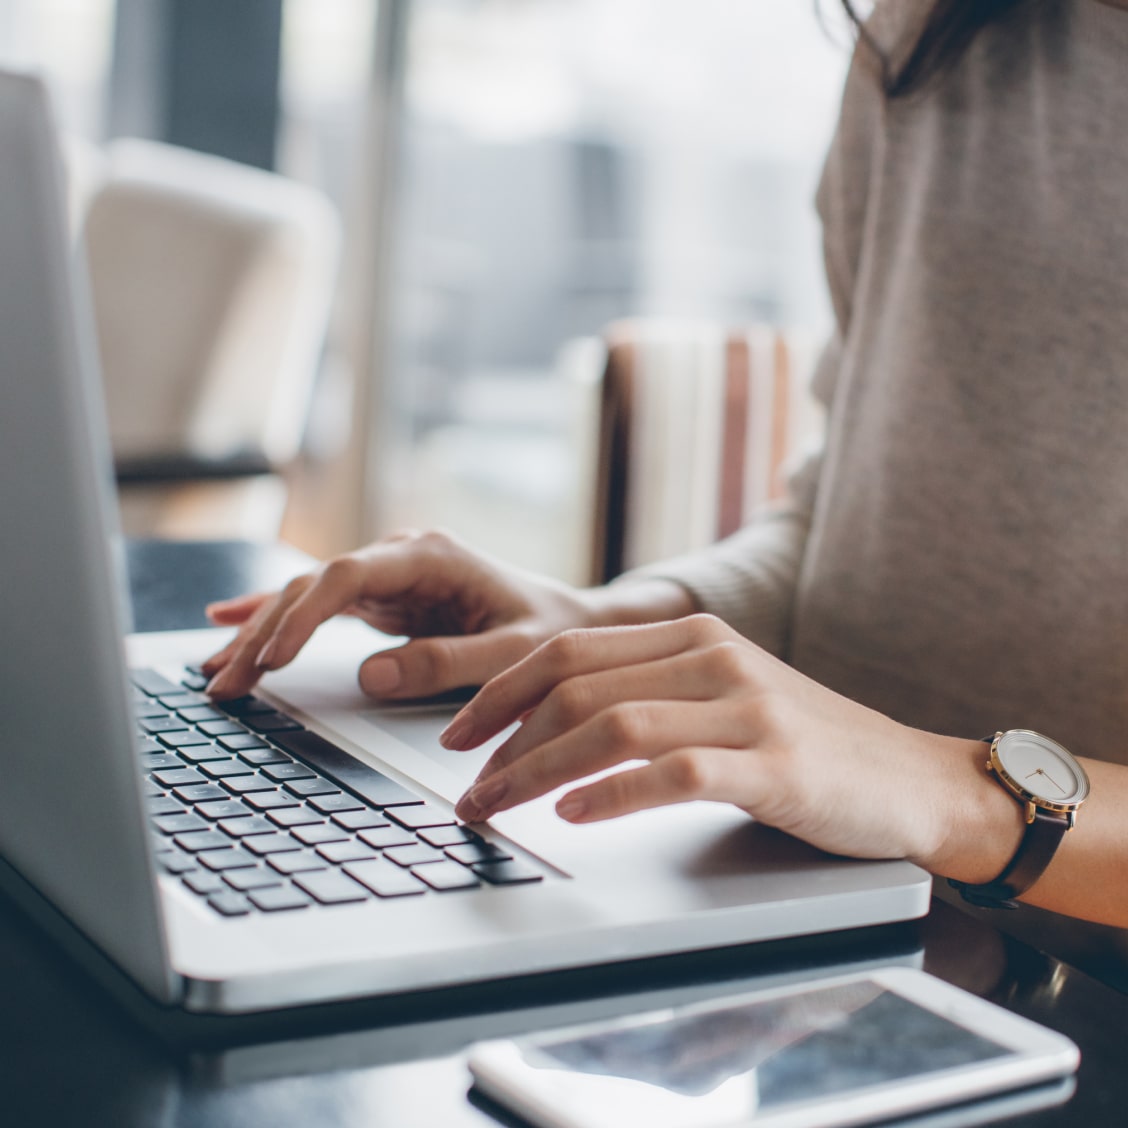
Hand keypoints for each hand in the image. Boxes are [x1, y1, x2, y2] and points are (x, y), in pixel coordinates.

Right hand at [201, 529, 693, 701]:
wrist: (573, 624)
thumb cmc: (552, 634)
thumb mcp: (514, 653)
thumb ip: (449, 663)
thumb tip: (370, 676)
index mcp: (431, 556)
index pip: (348, 575)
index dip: (303, 614)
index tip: (271, 657)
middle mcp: (401, 557)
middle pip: (313, 586)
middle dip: (264, 633)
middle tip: (223, 682)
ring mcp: (389, 576)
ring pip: (306, 596)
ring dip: (258, 633)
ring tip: (213, 673)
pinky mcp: (384, 599)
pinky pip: (318, 606)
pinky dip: (274, 617)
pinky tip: (227, 622)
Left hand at [448, 615, 1021, 878]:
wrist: (911, 779)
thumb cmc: (805, 746)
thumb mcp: (723, 697)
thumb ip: (651, 693)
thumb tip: (551, 725)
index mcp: (693, 635)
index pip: (570, 649)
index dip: (502, 691)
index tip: (459, 733)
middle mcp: (714, 658)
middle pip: (577, 685)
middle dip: (504, 738)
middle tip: (467, 787)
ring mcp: (746, 708)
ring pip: (613, 726)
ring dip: (538, 770)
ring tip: (498, 806)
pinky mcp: (774, 764)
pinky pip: (674, 772)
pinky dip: (613, 794)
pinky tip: (574, 814)